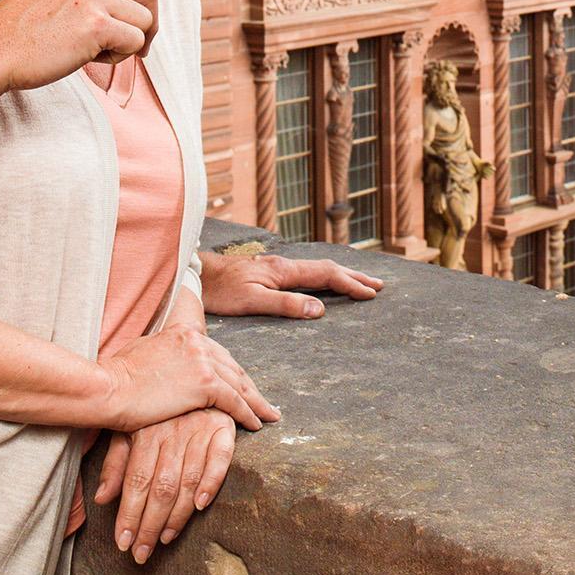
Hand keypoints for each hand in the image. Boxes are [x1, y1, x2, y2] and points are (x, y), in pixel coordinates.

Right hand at [0, 0, 205, 90]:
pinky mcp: (96, 23)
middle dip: (145, 20)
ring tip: (91, 46)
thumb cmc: (24, 27)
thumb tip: (144, 1)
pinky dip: (119, 58)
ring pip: (146, 20)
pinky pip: (135, 43)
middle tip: (122, 42)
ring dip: (129, 42)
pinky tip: (87, 56)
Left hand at [95, 408, 234, 562]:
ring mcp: (199, 429)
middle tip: (141, 553)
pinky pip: (220, 459)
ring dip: (177, 515)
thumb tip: (102, 498)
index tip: (123, 543)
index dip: (129, 514)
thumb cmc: (154, 404)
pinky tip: (201, 506)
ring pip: (187, 480)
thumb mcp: (129, 427)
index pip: (136, 481)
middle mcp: (172, 431)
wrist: (189, 367)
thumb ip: (116, 461)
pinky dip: (212, 482)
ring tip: (165, 539)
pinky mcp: (223, 428)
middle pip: (160, 486)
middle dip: (149, 525)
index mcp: (147, 430)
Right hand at [96, 321, 276, 432]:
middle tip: (262, 400)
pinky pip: (234, 401)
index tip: (240, 383)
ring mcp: (202, 361)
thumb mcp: (140, 353)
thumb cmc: (114, 377)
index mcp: (182, 334)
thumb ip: (160, 354)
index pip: (216, 353)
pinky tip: (256, 423)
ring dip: (256, 401)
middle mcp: (196, 342)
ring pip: (239, 383)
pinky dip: (248, 413)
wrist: (107, 388)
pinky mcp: (205, 384)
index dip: (230, 371)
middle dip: (248, 385)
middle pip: (232, 366)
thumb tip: (162, 360)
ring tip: (267, 414)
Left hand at [201, 249, 382, 318]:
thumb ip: (286, 304)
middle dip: (354, 276)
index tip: (370, 294)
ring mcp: (277, 268)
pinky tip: (323, 284)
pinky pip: (306, 274)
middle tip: (378, 286)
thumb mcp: (252, 301)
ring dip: (342, 276)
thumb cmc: (220, 291)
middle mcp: (284, 266)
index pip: (326, 275)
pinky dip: (324, 278)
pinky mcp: (269, 274)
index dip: (350, 284)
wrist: (196, 276)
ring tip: (359, 282)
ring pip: (317, 269)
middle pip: (327, 268)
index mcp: (284, 271)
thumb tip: (320, 309)